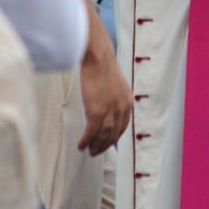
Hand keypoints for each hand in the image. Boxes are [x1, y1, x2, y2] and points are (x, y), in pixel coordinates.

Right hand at [78, 3, 131, 155]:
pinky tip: (81, 145)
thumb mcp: (115, 84)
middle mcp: (121, 109)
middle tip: (96, 152)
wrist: (98, 57)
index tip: (107, 143)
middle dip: (104, 146)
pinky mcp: (96, 112)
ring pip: (102, 136)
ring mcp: (109, 111)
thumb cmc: (103, 65)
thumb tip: (107, 108)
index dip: (114, 138)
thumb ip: (114, 98)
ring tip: (88, 151)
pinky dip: (86, 141)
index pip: (122, 127)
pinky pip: (91, 132)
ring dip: (95, 146)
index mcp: (127, 102)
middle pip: (113, 135)